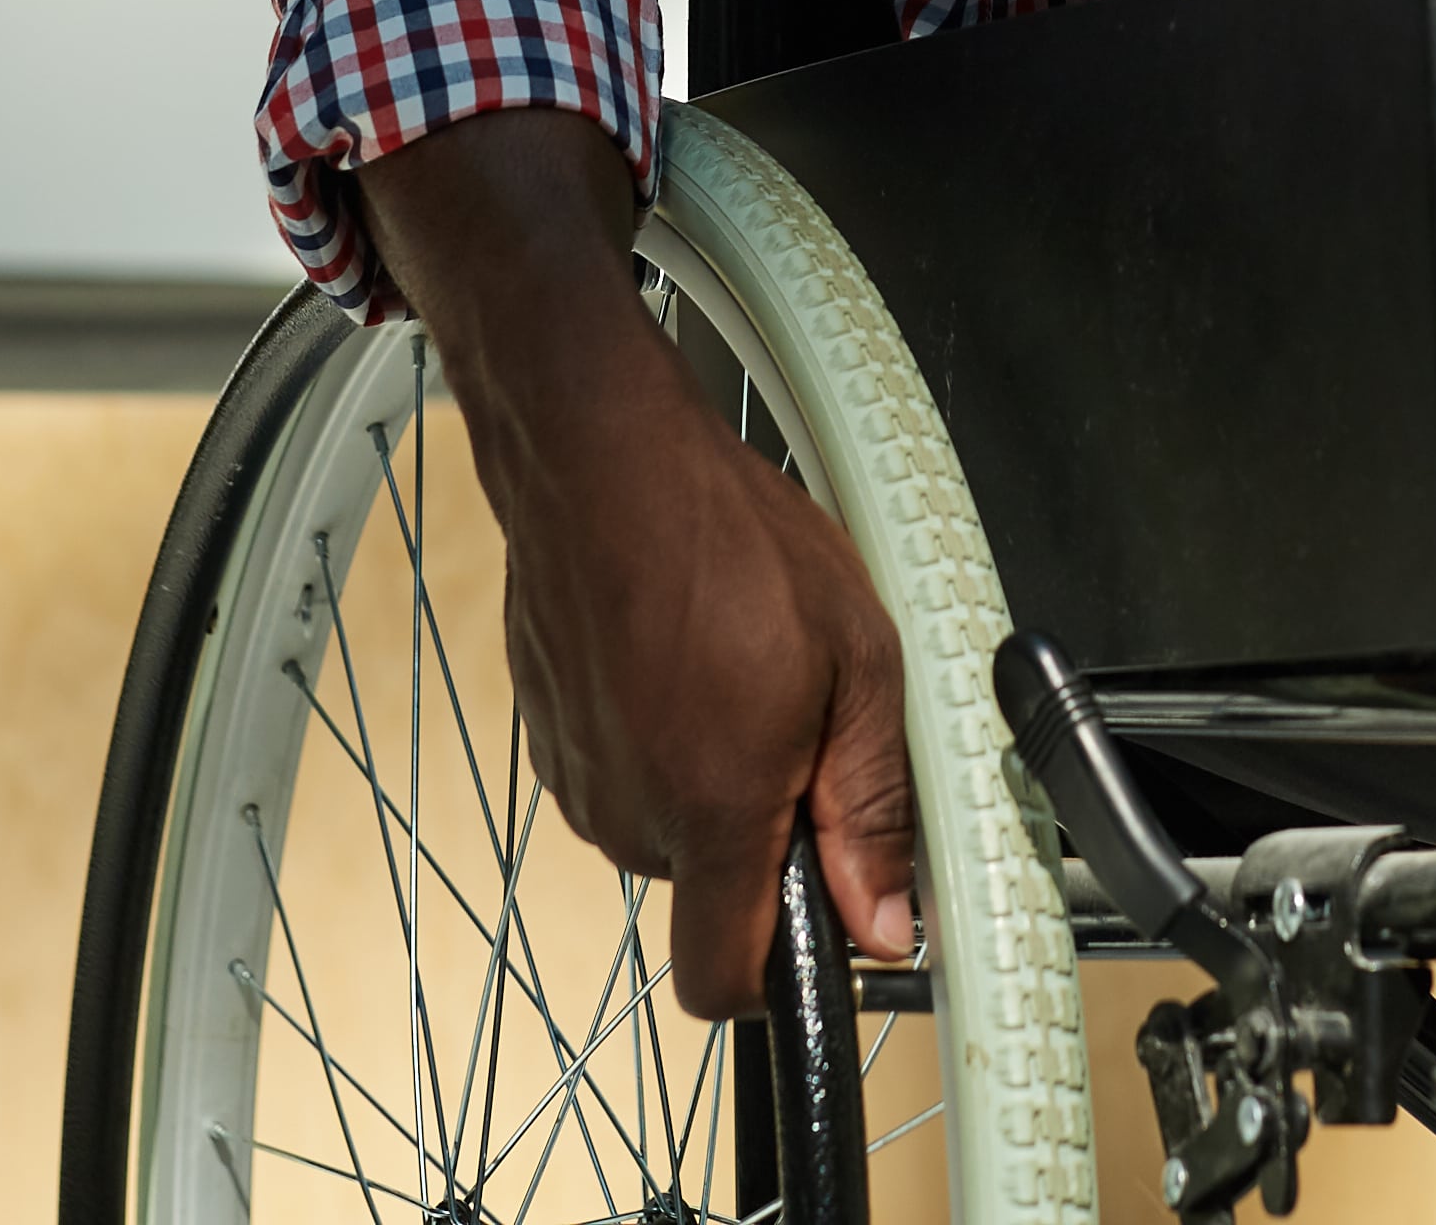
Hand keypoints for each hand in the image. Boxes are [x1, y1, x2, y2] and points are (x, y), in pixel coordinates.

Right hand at [357, 111, 921, 1020]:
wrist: (597, 451)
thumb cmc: (724, 536)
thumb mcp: (858, 662)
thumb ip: (872, 808)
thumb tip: (887, 924)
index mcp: (713, 813)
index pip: (725, 984)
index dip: (783, 974)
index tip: (829, 910)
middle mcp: (631, 815)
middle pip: (710, 890)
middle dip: (762, 830)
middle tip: (798, 718)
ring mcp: (578, 777)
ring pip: (667, 823)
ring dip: (710, 773)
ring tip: (736, 663)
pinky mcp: (548, 734)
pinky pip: (623, 770)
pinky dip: (659, 732)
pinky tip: (683, 648)